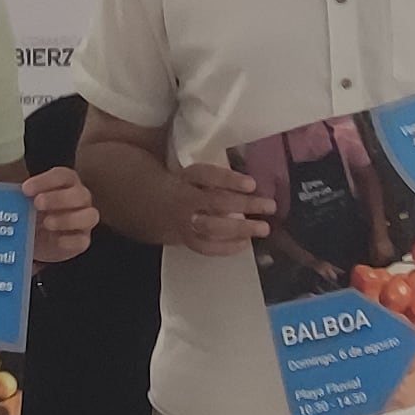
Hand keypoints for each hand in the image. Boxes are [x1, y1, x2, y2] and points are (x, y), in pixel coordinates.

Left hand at [20, 166, 98, 265]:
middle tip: (37, 203)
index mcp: (65, 183)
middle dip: (58, 198)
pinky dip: (70, 241)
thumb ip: (17, 196)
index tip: (25, 189)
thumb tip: (0, 194)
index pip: (61, 176)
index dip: (45, 181)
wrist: (35, 239)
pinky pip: (83, 240)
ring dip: (68, 219)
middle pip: (79, 194)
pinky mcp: (82, 241)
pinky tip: (56, 240)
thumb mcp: (23, 201)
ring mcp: (84, 220)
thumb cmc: (32, 213)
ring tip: (47, 223)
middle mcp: (79, 199)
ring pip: (89, 216)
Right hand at [161, 161, 275, 257]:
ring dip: (240, 229)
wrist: (144, 205)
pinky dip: (227, 246)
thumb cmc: (175, 183)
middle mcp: (183, 199)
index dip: (229, 180)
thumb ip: (209, 170)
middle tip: (270, 206)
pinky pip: (205, 246)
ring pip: (211, 228)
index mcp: (184, 176)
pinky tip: (245, 242)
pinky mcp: (183, 238)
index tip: (252, 184)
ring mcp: (182, 221)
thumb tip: (242, 168)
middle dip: (243, 205)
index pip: (206, 175)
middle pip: (214, 203)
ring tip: (263, 228)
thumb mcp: (184, 168)